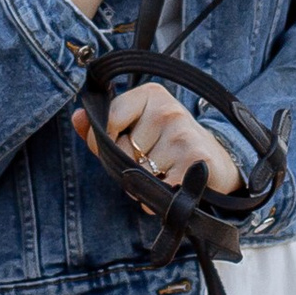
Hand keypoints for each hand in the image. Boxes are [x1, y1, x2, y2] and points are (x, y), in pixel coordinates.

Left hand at [85, 79, 244, 195]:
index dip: (105, 141)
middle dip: (127, 166)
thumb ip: (104, 125)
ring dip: (142, 185)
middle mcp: (169, 110)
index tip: (121, 144)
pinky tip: (172, 186)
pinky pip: (155, 192)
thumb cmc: (170, 145)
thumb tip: (77, 117)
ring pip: (137, 174)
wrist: (219, 163)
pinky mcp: (194, 162)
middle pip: (121, 151)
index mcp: (152, 94)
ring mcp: (183, 135)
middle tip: (151, 161)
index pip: (109, 119)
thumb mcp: (139, 127)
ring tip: (163, 173)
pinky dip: (156, 200)